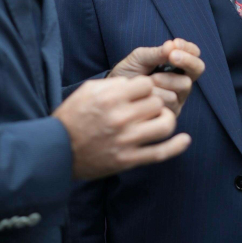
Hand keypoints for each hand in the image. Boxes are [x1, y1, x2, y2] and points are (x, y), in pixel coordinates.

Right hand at [53, 76, 190, 178]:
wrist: (57, 150)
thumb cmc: (73, 116)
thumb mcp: (89, 90)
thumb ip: (116, 83)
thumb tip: (139, 82)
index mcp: (111, 98)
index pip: (147, 84)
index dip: (146, 86)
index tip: (140, 92)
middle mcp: (121, 118)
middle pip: (158, 101)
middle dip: (155, 101)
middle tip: (146, 106)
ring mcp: (127, 140)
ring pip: (166, 124)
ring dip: (166, 118)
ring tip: (158, 118)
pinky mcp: (129, 159)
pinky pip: (160, 153)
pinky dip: (177, 146)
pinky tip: (185, 139)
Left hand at [109, 39, 202, 116]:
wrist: (114, 95)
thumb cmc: (128, 74)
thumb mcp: (138, 58)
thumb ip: (156, 53)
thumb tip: (172, 45)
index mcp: (177, 65)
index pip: (194, 54)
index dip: (188, 48)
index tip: (175, 43)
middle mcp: (181, 81)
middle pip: (197, 68)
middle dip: (186, 61)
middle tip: (172, 56)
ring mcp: (178, 98)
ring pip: (183, 84)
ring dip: (163, 79)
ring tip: (146, 80)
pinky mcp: (172, 112)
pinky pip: (172, 100)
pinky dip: (156, 93)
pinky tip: (145, 94)